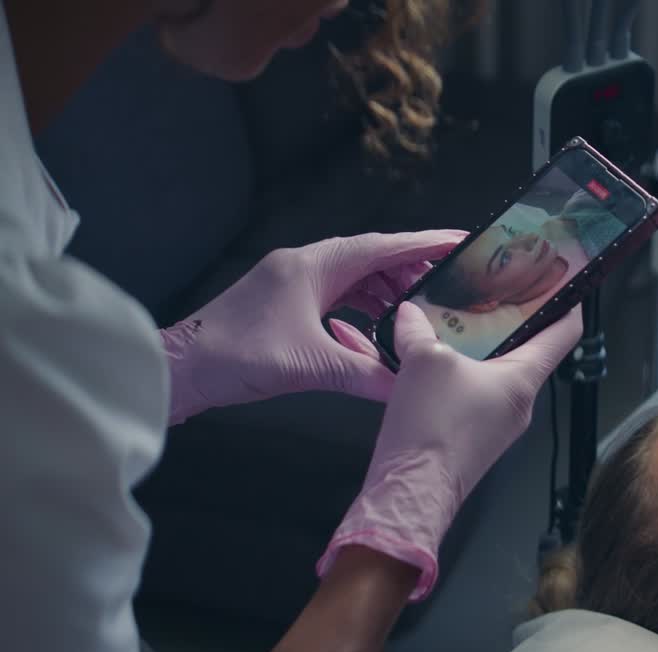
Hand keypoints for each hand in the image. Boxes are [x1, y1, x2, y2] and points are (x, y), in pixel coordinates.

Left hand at [161, 230, 463, 423]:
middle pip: (372, 258)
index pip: (382, 247)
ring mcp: (293, 283)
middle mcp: (304, 266)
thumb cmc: (235, 356)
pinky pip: (337, 296)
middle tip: (449, 285)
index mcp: (312, 266)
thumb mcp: (311, 367)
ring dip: (388, 292)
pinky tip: (378, 328)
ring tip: (420, 310)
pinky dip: (364, 308)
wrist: (181, 368)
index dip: (425, 244)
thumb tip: (408, 388)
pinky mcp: (285, 303)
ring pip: (355, 278)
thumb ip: (366, 375)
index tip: (460, 241)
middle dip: (413, 270)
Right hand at [317, 301, 582, 599]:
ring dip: (481, 348)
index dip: (569, 302)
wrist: (411, 492)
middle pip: (529, 351)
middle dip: (513, 320)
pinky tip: (435, 363)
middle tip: (495, 290)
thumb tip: (410, 313)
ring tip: (457, 321)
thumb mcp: (423, 360)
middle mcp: (520, 403)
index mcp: (524, 379)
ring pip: (499, 374)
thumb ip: (418, 329)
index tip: (565, 280)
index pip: (565, 333)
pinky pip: (477, 395)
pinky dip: (462, 374)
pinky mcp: (475, 438)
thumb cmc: (432, 427)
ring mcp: (499, 424)